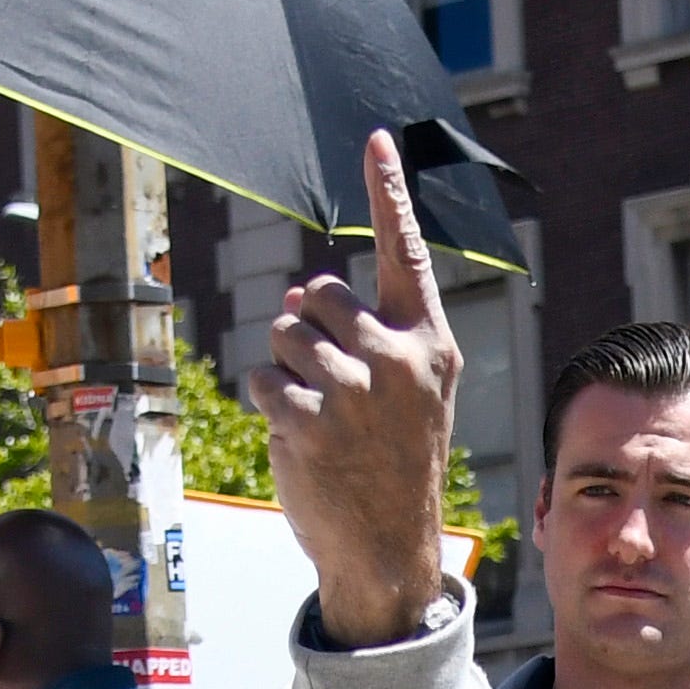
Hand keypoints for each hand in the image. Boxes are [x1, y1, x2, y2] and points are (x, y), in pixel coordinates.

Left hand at [260, 135, 467, 643]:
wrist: (388, 550)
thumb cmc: (393, 463)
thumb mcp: (402, 393)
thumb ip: (363, 335)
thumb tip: (293, 289)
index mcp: (430, 344)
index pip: (406, 252)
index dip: (388, 191)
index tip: (375, 138)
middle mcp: (397, 358)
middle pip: (317, 292)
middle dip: (306, 329)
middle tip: (333, 386)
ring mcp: (355, 388)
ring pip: (282, 332)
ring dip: (284, 368)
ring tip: (318, 415)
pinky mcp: (310, 418)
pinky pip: (259, 377)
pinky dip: (267, 403)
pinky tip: (299, 436)